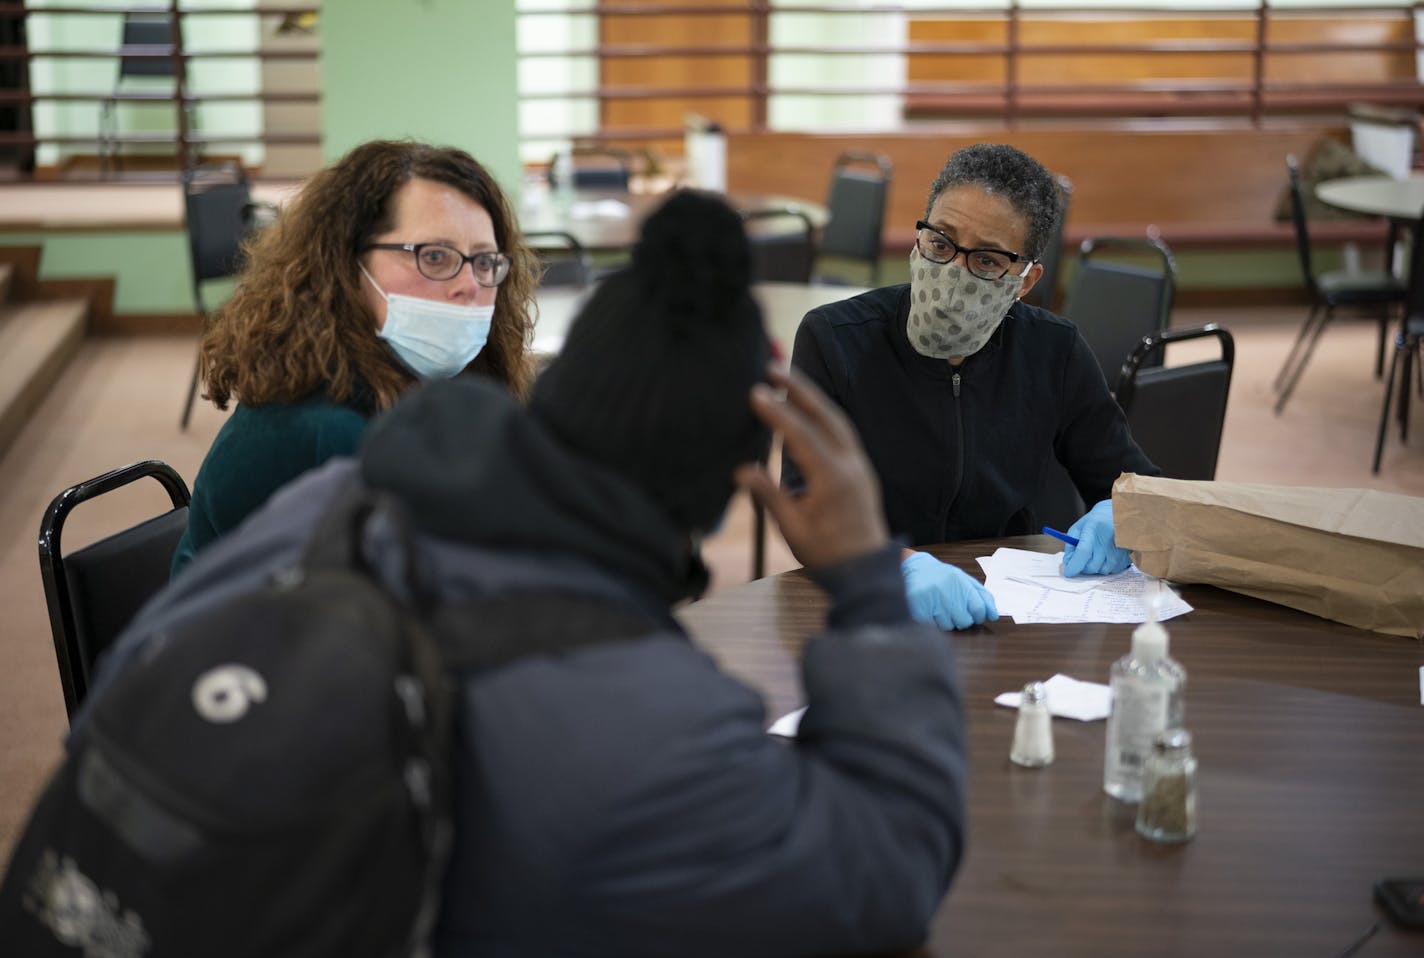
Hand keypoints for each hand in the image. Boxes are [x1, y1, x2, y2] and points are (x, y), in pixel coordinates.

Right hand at [736, 365, 887, 568]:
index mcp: (832, 478)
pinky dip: (823, 415)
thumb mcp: (793, 528)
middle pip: (826, 415)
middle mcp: (850, 464)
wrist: (866, 571)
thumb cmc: (827, 554)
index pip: (801, 435)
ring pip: (837, 420)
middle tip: (773, 369)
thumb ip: (769, 495)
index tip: (755, 392)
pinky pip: (842, 432)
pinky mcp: (860, 469)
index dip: (777, 412)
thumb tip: (741, 470)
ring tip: (787, 381)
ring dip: (813, 398)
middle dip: (799, 389)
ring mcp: (859, 464)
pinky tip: (807, 411)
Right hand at [901, 552, 998, 630]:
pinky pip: (934, 627)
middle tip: (954, 610)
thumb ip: (981, 595)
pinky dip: (933, 622)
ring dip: (946, 621)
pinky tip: (930, 610)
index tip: (975, 615)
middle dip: (963, 619)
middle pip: (965, 621)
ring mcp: (933, 602)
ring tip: (940, 608)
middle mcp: (948, 592)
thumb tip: (994, 615)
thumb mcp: (963, 579)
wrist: (913, 568)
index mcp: (961, 583)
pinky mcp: (920, 611)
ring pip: (949, 626)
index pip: (979, 609)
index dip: (978, 616)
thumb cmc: (941, 576)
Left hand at [1061, 498, 1131, 576]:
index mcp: (1093, 529)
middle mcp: (1108, 540)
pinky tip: (1107, 555)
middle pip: (1092, 566)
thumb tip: (1068, 563)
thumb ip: (1071, 545)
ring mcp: (1119, 549)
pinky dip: (1106, 566)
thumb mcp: (1080, 527)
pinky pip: (1112, 570)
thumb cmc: (1097, 521)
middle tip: (1083, 560)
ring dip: (1096, 567)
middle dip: (1083, 567)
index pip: (1083, 552)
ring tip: (1097, 554)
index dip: (1074, 565)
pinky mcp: (1127, 556)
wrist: (1122, 514)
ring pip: (1102, 571)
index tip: (1069, 572)